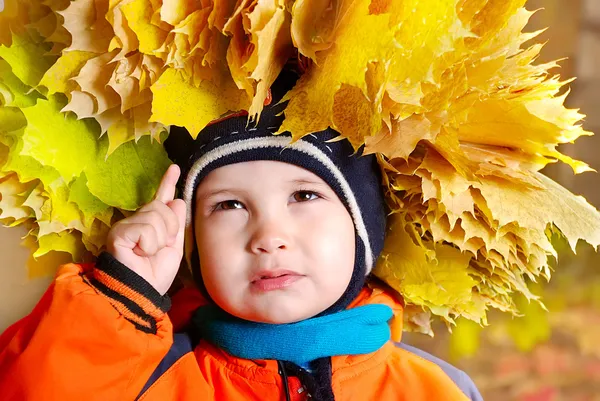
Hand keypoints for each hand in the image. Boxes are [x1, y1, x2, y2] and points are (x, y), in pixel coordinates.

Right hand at [106, 164, 185, 294]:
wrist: (142, 292)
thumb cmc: (155, 275)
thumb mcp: (174, 248)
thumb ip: (176, 225)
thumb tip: (177, 200)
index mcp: (150, 224)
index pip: (161, 199)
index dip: (167, 182)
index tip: (175, 168)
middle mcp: (136, 221)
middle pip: (162, 207)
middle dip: (170, 229)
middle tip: (159, 249)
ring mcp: (125, 226)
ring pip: (156, 216)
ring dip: (160, 239)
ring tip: (149, 253)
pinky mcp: (119, 233)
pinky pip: (146, 229)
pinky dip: (150, 244)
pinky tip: (140, 254)